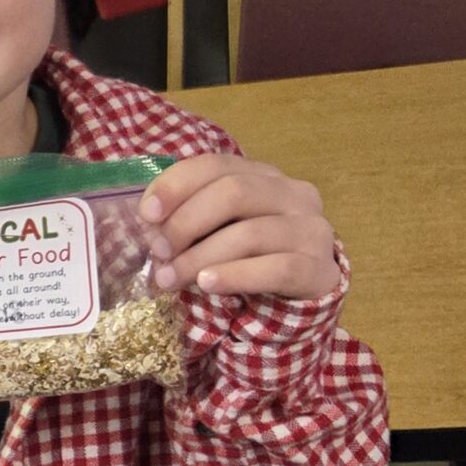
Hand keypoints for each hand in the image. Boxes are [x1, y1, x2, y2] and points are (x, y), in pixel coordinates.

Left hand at [141, 152, 338, 300]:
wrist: (299, 300)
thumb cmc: (248, 258)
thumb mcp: (217, 231)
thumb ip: (189, 218)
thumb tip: (148, 222)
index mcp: (264, 176)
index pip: (216, 165)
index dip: (176, 185)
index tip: (146, 214)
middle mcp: (294, 194)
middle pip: (233, 193)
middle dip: (185, 223)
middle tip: (157, 252)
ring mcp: (312, 230)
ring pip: (249, 234)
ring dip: (199, 258)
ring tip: (169, 279)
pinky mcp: (319, 269)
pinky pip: (276, 269)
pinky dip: (235, 276)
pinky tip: (207, 285)